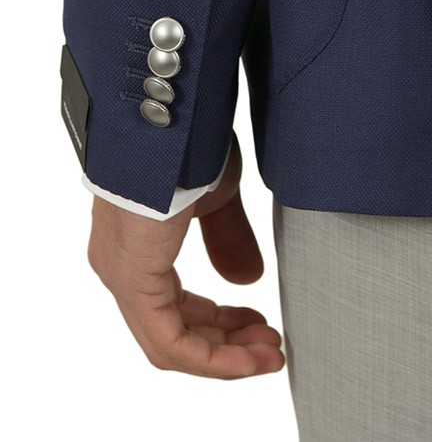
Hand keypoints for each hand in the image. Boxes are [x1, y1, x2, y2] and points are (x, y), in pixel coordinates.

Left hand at [87, 131, 284, 379]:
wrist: (170, 116)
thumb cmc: (188, 142)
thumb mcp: (217, 197)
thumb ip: (228, 239)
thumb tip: (247, 280)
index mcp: (137, 245)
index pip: (175, 307)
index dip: (220, 325)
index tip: (261, 324)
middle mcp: (119, 265)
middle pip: (173, 330)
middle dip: (227, 344)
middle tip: (270, 345)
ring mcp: (121, 275)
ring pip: (170, 343)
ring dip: (224, 357)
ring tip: (269, 354)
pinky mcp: (133, 280)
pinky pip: (169, 340)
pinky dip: (211, 357)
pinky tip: (248, 356)